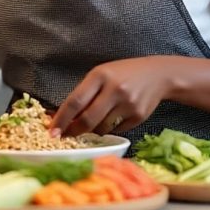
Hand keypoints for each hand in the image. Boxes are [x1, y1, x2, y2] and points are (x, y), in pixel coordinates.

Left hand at [49, 57, 170, 136]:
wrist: (157, 74)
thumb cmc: (123, 73)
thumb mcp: (101, 74)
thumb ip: (84, 93)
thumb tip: (62, 117)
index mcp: (100, 75)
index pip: (75, 101)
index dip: (61, 119)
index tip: (52, 131)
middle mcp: (114, 89)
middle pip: (88, 119)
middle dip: (74, 131)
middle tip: (67, 135)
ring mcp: (128, 104)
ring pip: (101, 128)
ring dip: (92, 130)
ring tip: (94, 121)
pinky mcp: (138, 116)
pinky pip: (116, 130)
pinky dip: (109, 128)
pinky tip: (113, 117)